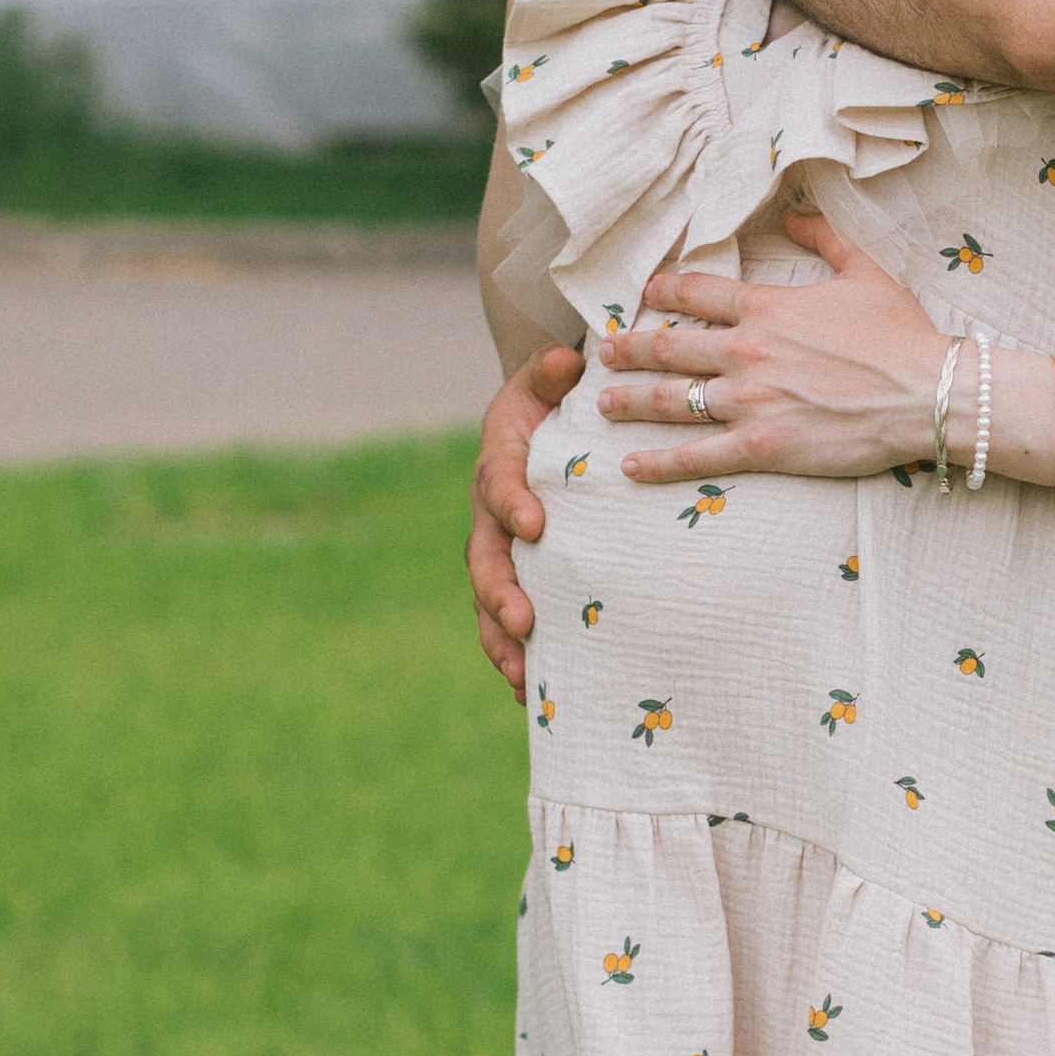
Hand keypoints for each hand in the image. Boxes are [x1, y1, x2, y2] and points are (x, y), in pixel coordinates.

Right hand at [469, 342, 582, 691]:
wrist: (543, 426)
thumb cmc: (554, 400)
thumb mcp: (551, 378)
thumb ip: (555, 372)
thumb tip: (569, 358)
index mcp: (499, 463)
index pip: (499, 484)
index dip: (512, 503)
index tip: (534, 525)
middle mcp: (491, 515)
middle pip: (485, 558)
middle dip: (500, 591)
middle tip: (524, 620)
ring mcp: (499, 551)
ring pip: (488, 600)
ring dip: (501, 639)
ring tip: (520, 675)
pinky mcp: (515, 577)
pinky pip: (506, 622)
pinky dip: (515, 657)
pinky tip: (532, 697)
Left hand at [598, 213, 947, 483]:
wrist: (926, 393)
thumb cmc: (901, 334)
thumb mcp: (866, 271)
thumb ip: (825, 238)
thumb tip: (794, 214)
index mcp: (767, 307)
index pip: (696, 293)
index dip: (663, 292)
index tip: (643, 295)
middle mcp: (746, 351)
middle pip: (668, 347)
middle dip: (628, 349)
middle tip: (603, 352)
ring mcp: (748, 401)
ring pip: (669, 400)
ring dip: (629, 400)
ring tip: (603, 402)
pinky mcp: (759, 446)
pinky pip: (695, 455)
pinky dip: (656, 462)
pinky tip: (628, 465)